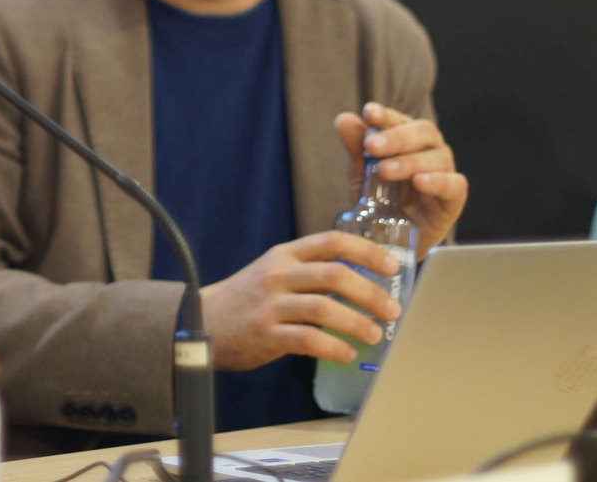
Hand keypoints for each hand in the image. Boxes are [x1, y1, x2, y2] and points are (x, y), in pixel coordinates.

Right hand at [200, 231, 402, 370]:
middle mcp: (278, 274)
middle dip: (371, 293)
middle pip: (334, 275)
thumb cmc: (248, 299)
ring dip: (357, 323)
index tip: (392, 266)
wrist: (203, 321)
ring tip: (376, 335)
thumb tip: (362, 283)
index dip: (366, 252)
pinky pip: (308, 339)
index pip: (332, 242)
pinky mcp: (265, 334)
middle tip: (393, 310)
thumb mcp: (274, 272)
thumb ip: (309, 272)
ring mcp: (270, 304)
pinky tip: (347, 353)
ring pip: (324, 307)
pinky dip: (334, 347)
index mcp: (285, 254)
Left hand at [334, 102, 467, 257]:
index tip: (369, 113)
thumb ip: (356, 146)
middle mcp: (430, 150)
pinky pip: (454, 185)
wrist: (390, 238)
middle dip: (396, 137)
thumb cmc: (380, 198)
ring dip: (409, 161)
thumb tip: (344, 119)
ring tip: (385, 170)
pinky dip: (438, 181)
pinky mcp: (454, 199)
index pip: (400, 119)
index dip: (386, 115)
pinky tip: (419, 182)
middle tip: (372, 145)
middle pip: (423, 132)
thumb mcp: (362, 173)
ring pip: (437, 157)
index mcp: (409, 138)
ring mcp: (445, 172)